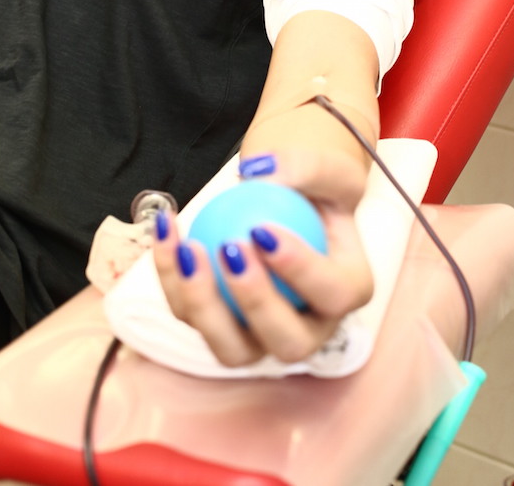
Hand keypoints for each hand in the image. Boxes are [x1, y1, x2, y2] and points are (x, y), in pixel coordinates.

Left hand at [152, 146, 372, 366]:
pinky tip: (165, 229)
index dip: (300, 270)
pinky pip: (190, 314)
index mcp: (348, 290)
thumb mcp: (327, 165)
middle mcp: (310, 326)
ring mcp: (263, 335)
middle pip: (287, 343)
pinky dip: (171, 275)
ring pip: (231, 349)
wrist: (289, 198)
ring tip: (186, 249)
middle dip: (255, 302)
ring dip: (203, 305)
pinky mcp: (221, 326)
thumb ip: (303, 166)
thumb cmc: (317, 185)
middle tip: (230, 248)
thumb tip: (259, 173)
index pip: (333, 294)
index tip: (263, 228)